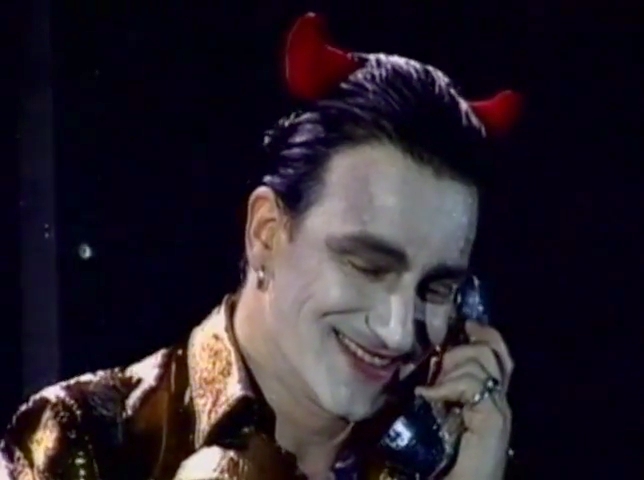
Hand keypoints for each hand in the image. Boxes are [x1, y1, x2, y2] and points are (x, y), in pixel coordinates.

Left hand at [415, 321, 513, 479]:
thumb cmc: (445, 459)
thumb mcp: (441, 414)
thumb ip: (442, 392)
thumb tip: (426, 368)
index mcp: (489, 400)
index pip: (498, 354)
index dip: (484, 334)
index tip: (466, 324)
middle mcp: (500, 402)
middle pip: (494, 351)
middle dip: (464, 348)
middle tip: (439, 366)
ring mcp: (499, 411)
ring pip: (483, 361)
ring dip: (451, 368)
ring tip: (431, 389)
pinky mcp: (493, 420)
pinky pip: (471, 384)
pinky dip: (444, 386)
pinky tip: (426, 396)